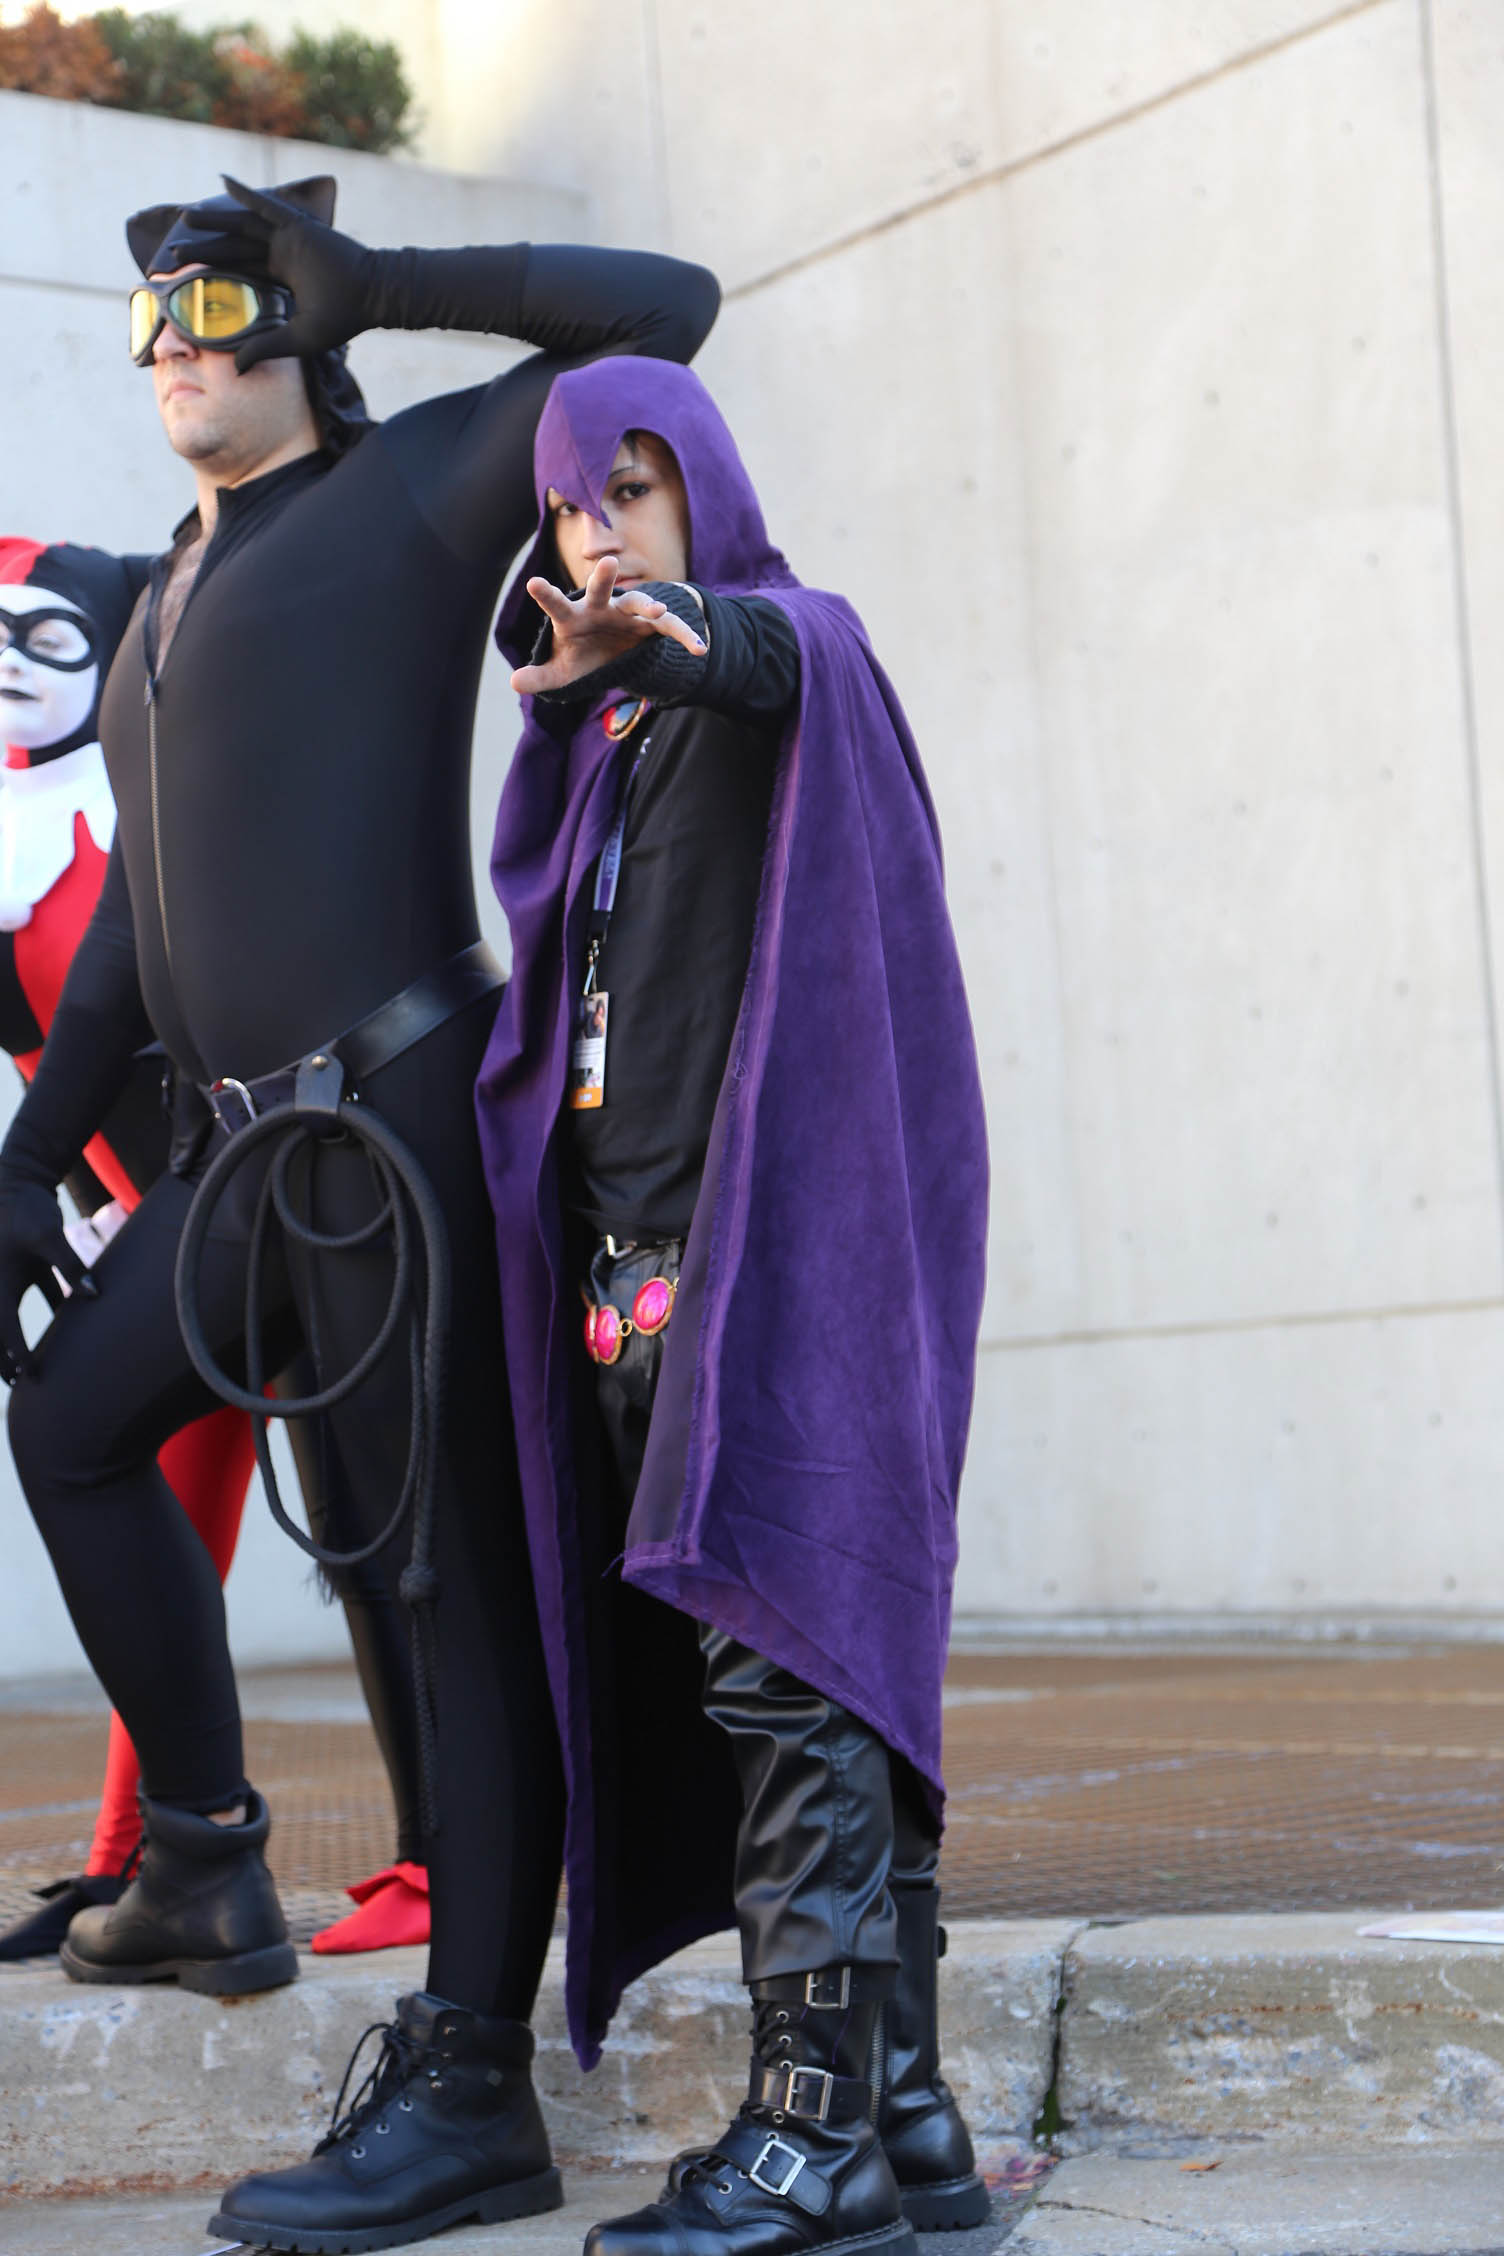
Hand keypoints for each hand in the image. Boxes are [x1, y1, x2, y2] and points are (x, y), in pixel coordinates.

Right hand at [0, 1176, 95, 1383]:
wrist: (19, 1178)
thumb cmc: (27, 1207)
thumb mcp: (47, 1234)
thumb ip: (70, 1263)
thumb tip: (95, 1295)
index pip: (3, 1322)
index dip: (13, 1349)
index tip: (23, 1371)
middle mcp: (1, 1281)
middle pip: (0, 1326)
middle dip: (4, 1355)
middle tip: (18, 1382)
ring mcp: (15, 1274)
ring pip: (17, 1315)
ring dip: (23, 1339)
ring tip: (32, 1366)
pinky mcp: (31, 1265)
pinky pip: (44, 1292)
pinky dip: (56, 1308)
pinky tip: (72, 1328)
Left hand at [184, 175, 374, 370]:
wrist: (373, 296)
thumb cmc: (343, 318)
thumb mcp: (297, 338)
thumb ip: (265, 347)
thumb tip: (236, 369)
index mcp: (281, 275)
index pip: (240, 270)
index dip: (214, 272)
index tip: (186, 278)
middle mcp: (282, 253)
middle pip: (234, 247)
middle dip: (204, 248)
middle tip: (173, 253)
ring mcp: (289, 237)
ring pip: (243, 225)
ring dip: (214, 221)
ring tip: (184, 220)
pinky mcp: (298, 226)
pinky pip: (267, 204)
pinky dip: (246, 193)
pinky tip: (223, 182)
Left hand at [510, 560, 706, 695]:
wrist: (612, 652)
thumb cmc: (582, 657)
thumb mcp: (562, 672)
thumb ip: (540, 677)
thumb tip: (515, 682)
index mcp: (574, 617)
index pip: (558, 605)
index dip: (547, 595)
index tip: (533, 583)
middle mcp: (601, 607)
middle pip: (601, 589)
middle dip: (604, 577)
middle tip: (608, 563)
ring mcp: (628, 614)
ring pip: (639, 602)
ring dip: (649, 605)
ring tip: (657, 613)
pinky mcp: (651, 626)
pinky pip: (670, 628)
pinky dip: (685, 636)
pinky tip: (699, 649)